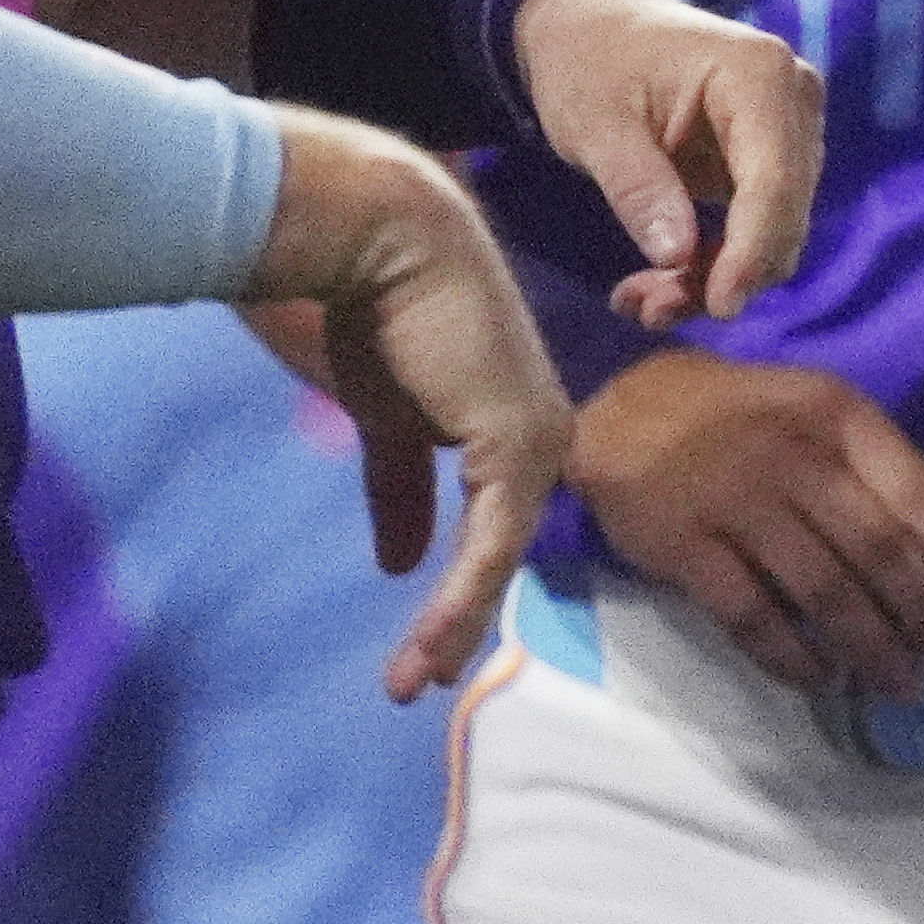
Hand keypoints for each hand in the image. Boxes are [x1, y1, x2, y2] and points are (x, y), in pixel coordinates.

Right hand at [245, 109, 577, 697]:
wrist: (388, 244)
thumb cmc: (381, 314)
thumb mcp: (385, 420)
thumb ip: (397, 488)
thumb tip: (393, 562)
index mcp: (512, 430)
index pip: (490, 526)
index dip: (458, 588)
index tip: (424, 645)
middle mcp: (541, 438)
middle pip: (499, 548)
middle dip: (458, 618)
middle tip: (417, 679)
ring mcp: (539, 440)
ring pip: (496, 555)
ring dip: (453, 623)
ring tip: (412, 680)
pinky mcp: (519, 443)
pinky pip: (489, 540)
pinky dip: (459, 595)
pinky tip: (429, 642)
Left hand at [506, 0, 824, 326]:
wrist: (588, 24)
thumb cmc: (587, 59)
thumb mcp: (594, 125)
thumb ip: (638, 188)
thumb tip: (677, 258)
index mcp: (759, 75)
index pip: (775, 180)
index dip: (752, 251)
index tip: (720, 307)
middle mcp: (794, 99)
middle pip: (782, 213)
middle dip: (724, 273)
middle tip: (646, 310)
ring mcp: (788, 129)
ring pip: (773, 229)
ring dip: (714, 275)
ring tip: (639, 301)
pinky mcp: (770, 156)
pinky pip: (756, 224)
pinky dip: (713, 260)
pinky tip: (659, 283)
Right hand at [571, 350, 923, 694]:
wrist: (623, 407)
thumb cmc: (749, 417)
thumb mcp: (832, 418)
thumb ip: (906, 466)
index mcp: (841, 419)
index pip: (915, 490)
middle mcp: (793, 458)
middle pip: (875, 549)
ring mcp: (734, 504)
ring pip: (820, 589)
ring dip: (870, 646)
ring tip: (905, 683)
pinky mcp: (683, 548)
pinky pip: (748, 614)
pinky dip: (789, 655)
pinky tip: (822, 680)